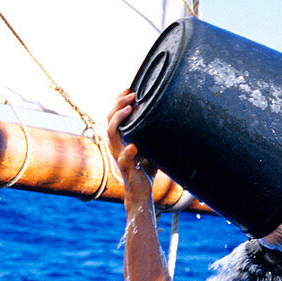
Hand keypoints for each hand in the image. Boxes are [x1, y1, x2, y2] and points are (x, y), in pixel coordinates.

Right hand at [107, 90, 154, 205]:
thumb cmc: (146, 169)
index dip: (118, 101)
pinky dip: (128, 153)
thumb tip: (172, 118)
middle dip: (118, 104)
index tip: (128, 89)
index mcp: (120, 139)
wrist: (141, 191)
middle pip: (109, 119)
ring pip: (111, 134)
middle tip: (131, 94)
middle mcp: (116, 145)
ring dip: (119, 120)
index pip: (113, 115)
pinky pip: (124, 159)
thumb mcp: (151, 147)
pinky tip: (134, 147)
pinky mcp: (126, 169)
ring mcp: (119, 156)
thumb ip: (154, 134)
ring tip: (129, 109)